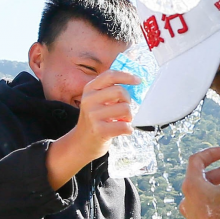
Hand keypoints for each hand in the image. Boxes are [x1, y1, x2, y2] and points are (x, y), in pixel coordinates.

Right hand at [46, 70, 138, 188]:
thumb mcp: (97, 100)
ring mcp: (93, 115)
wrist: (81, 143)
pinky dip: (128, 129)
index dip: (126, 76)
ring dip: (129, 117)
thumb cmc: (95, 120)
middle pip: (120, 91)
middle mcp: (89, 100)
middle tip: (124, 110)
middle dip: (128, 101)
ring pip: (125, 109)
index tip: (138, 80)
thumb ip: (110, 90)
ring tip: (121, 121)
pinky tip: (122, 131)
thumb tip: (134, 81)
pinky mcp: (99, 130)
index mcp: (89, 89)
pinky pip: (124, 125)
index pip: (110, 75)